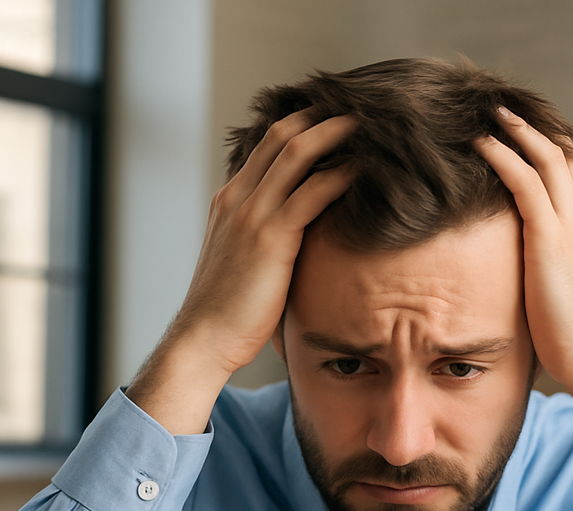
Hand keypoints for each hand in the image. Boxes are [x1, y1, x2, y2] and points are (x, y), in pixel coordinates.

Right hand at [127, 110, 355, 434]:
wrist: (203, 339)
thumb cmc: (227, 312)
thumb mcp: (242, 264)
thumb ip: (263, 242)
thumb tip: (296, 244)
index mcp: (229, 201)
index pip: (265, 146)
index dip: (300, 126)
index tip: (331, 122)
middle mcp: (237, 198)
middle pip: (282, 135)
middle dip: (321, 117)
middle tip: (358, 110)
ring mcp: (252, 214)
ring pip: (297, 153)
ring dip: (335, 134)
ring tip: (368, 127)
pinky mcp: (271, 237)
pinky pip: (313, 192)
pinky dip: (341, 175)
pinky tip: (365, 170)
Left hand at [473, 109, 572, 462]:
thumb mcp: (561, 304)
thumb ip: (546, 286)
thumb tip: (524, 295)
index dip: (552, 152)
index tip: (525, 137)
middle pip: (566, 157)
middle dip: (535, 130)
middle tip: (504, 111)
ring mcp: (572, 229)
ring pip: (547, 159)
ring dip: (517, 132)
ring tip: (489, 115)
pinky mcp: (551, 240)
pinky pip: (526, 182)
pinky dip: (503, 157)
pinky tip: (481, 145)